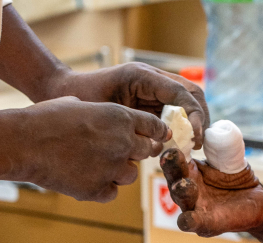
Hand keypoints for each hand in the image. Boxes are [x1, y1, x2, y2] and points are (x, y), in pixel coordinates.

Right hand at [11, 96, 169, 201]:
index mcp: (120, 117)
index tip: (153, 137)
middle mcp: (122, 143)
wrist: (23, 143)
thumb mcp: (77, 103)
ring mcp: (112, 169)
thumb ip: (100, 113)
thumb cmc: (45, 118)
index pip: (154, 126)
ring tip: (94, 165)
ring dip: (118, 172)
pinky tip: (84, 179)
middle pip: (147, 151)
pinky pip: (111, 192)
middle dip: (135, 151)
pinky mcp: (98, 190)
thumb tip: (102, 118)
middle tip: (117, 151)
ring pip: (131, 175)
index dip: (154, 132)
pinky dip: (101, 188)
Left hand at [46, 63, 208, 148]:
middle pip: (191, 94)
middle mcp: (153, 79)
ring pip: (187, 102)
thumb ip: (135, 124)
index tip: (195, 137)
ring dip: (193, 124)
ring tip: (192, 146)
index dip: (193, 115)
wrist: (63, 90)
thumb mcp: (107, 112)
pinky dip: (181, 127)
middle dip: (200, 119)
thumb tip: (164, 140)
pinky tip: (178, 145)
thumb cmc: (80, 99)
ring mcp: (153, 90)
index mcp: (143, 76)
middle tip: (198, 144)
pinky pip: (174, 112)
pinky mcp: (150, 101)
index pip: (182, 93)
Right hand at [160, 148, 262, 237]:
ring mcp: (194, 206)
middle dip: (171, 167)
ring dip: (180, 190)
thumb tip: (213, 129)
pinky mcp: (206, 224)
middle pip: (173, 176)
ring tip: (184, 184)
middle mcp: (187, 188)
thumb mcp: (228, 160)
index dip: (172, 148)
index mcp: (190, 170)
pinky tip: (188, 219)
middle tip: (171, 155)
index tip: (171, 138)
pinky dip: (188, 221)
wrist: (257, 202)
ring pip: (181, 198)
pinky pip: (192, 223)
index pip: (176, 158)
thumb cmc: (237, 180)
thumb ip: (219, 146)